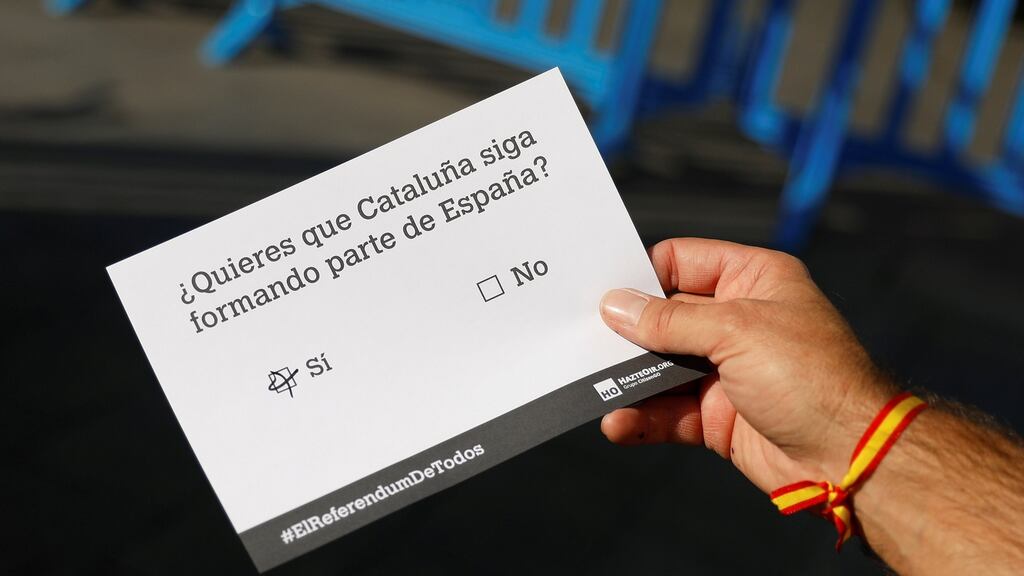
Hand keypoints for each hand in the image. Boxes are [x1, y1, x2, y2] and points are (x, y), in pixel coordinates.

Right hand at [599, 238, 892, 491]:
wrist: (851, 457)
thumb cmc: (813, 377)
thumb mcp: (736, 331)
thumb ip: (670, 320)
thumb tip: (617, 307)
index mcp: (752, 279)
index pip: (682, 261)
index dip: (642, 275)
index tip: (603, 293)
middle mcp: (737, 319)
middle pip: (664, 317)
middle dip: (628, 333)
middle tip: (587, 342)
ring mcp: (727, 369)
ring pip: (662, 367)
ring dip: (630, 380)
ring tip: (595, 387)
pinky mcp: (718, 414)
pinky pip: (668, 411)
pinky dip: (643, 417)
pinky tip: (619, 422)